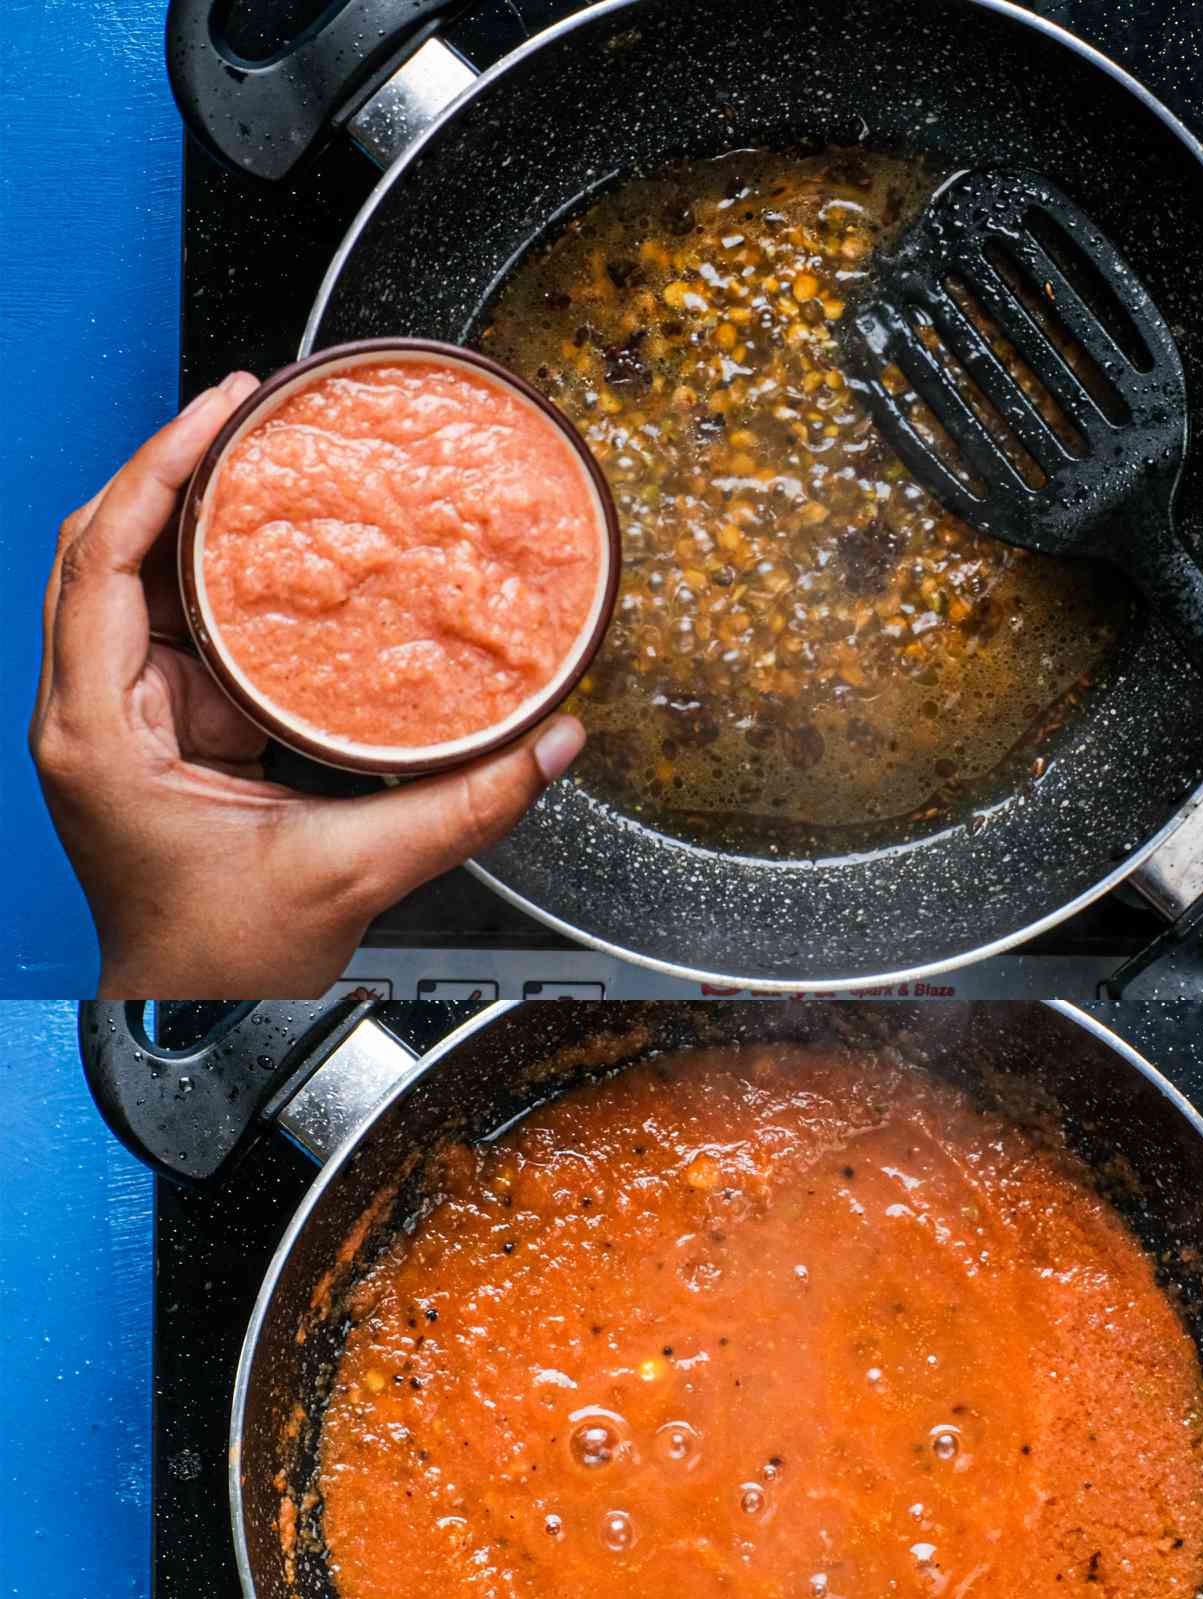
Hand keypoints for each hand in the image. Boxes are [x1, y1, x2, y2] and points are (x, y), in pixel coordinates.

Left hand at [32, 375, 585, 998]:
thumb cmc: (221, 964)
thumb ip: (459, 806)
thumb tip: (549, 744)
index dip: (161, 467)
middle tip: (255, 412)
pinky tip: (278, 561)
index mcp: (99, 733)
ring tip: (268, 466)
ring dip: (198, 524)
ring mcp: (120, 721)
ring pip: (139, 583)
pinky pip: (180, 633)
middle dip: (180, 470)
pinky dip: (223, 588)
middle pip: (111, 547)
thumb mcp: (350, 874)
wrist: (195, 1021)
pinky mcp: (160, 737)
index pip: (104, 557)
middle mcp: (90, 713)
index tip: (223, 411)